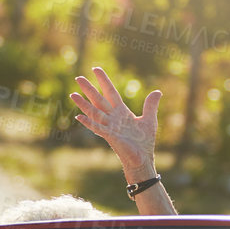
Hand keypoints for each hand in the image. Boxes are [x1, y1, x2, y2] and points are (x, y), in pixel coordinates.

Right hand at [70, 67, 160, 182]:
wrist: (142, 159)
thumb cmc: (144, 142)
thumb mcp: (149, 120)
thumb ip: (150, 106)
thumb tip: (157, 92)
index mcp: (121, 112)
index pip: (110, 92)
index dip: (103, 81)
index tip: (96, 69)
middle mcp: (113, 118)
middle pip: (99, 100)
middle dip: (89, 89)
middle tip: (78, 78)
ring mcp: (110, 127)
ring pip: (94, 112)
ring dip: (83, 104)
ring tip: (72, 94)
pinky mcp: (110, 137)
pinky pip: (97, 128)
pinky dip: (88, 122)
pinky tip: (79, 117)